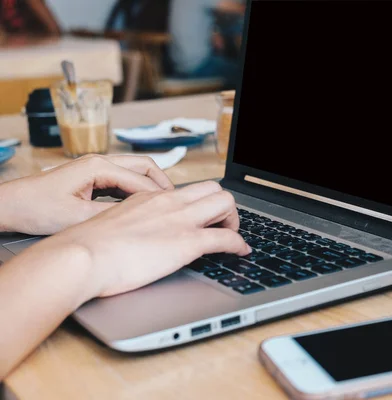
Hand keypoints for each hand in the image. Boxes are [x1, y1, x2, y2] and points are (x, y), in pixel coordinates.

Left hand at [0, 154, 172, 234]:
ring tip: (164, 204)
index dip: (159, 196)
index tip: (174, 209)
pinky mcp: (92, 177)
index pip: (141, 179)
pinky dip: (137, 190)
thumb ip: (111, 215)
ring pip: (135, 171)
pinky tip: (142, 205)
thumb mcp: (77, 217)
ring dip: (151, 186)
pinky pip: (123, 180)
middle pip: (144, 166)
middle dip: (162, 182)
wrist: (11, 205)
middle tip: (176, 202)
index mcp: (97, 167)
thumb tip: (137, 218)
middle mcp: (99, 162)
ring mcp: (96, 168)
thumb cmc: (36, 208)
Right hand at [42, 181, 249, 297]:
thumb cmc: (88, 248)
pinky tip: (241, 252)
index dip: (201, 202)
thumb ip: (132, 224)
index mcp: (150, 198)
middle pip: (213, 189)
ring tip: (233, 236)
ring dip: (235, 220)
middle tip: (222, 225)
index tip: (203, 216)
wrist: (82, 257)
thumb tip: (136, 236)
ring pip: (226, 203)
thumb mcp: (113, 224)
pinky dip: (240, 244)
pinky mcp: (187, 242)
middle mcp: (169, 203)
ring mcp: (181, 220)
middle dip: (224, 206)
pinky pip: (227, 238)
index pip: (187, 190)